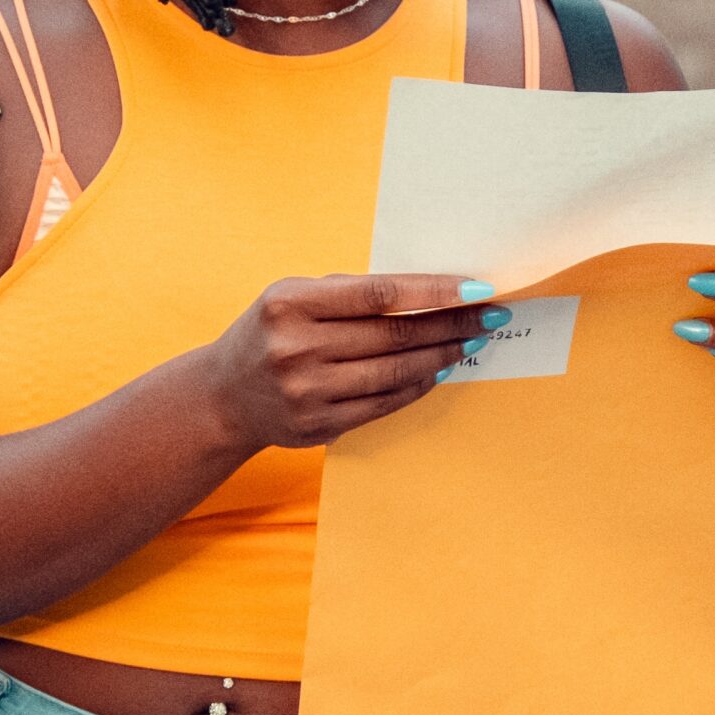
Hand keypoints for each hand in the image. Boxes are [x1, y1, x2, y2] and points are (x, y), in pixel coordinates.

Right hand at [199, 274, 498, 453]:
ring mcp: (307, 392)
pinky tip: (441, 369)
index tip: (477, 289)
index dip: (433, 293)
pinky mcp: (318, 425)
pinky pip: (384, 403)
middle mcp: (297, 348)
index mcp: (291, 303)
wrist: (223, 396)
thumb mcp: (294, 297)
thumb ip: (350, 292)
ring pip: (395, 372)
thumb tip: (430, 292)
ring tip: (473, 342)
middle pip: (394, 335)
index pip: (378, 294)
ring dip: (444, 356)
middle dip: (452, 324)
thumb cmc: (272, 332)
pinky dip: (419, 385)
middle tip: (491, 316)